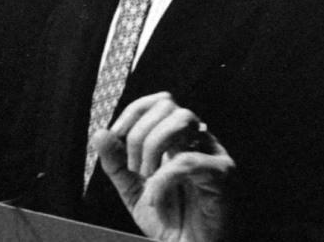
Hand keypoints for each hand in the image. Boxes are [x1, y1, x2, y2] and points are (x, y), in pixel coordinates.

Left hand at [91, 92, 234, 241]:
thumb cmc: (171, 222)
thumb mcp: (133, 190)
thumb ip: (116, 163)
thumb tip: (100, 134)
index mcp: (178, 139)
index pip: (159, 101)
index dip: (134, 112)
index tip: (116, 135)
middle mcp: (197, 140)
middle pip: (168, 105)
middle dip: (140, 134)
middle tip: (134, 168)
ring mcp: (212, 153)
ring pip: (182, 119)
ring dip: (153, 146)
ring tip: (146, 176)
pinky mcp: (222, 174)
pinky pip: (189, 160)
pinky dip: (164, 179)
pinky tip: (158, 198)